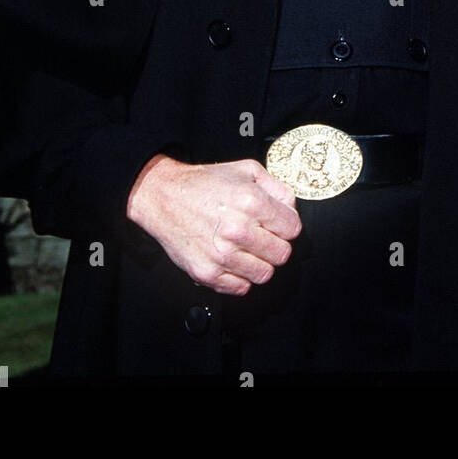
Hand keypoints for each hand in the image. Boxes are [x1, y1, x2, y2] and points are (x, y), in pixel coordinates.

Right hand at [126, 155, 301, 295]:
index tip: (278, 224)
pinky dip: (241, 277)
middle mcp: (238, 230)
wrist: (165, 197)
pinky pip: (241, 288)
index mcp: (251, 201)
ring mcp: (222, 255)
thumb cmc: (204, 183)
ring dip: (259, 262)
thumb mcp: (246, 169)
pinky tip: (233, 260)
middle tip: (262, 236)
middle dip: (276, 245)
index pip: (292, 229)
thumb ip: (277, 188)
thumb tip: (291, 208)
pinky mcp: (207, 273)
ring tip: (247, 248)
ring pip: (264, 274)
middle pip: (282, 254)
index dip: (287, 225)